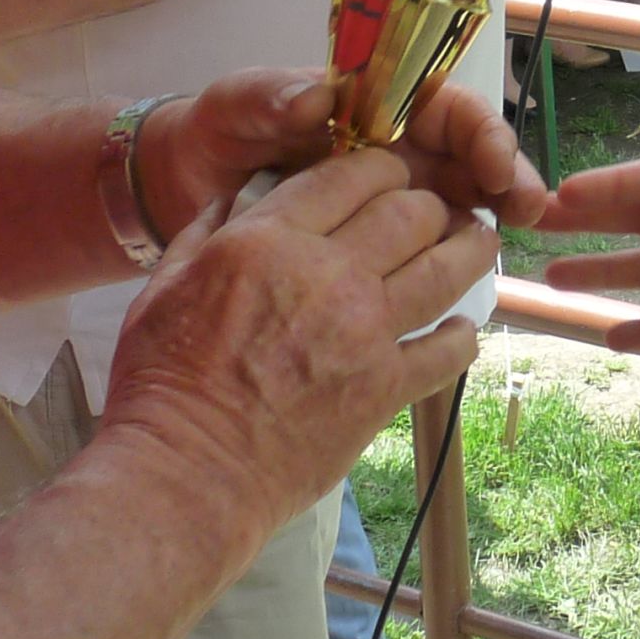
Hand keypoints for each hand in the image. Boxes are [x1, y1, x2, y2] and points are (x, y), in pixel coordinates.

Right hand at [98, 142, 498, 554]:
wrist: (184, 473)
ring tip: (478, 242)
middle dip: (428, 203)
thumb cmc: (161, 382)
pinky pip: (448, 351)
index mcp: (270, 240)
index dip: (382, 165)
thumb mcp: (163, 285)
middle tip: (433, 211)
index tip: (390, 174)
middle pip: (411, 211)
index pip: (352, 174)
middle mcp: (328, 274)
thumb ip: (208, 229)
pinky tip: (461, 329)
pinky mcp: (385, 389)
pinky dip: (462, 336)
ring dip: (470, 248)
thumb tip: (240, 193)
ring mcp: (365, 332)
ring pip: (446, 269)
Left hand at [135, 68, 547, 237]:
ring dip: (492, 223)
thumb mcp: (237, 104)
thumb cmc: (219, 132)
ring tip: (507, 247)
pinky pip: (424, 259)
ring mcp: (389, 204)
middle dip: (509, 179)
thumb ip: (271, 96)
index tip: (493, 163)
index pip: (448, 111)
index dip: (480, 132)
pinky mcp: (373, 252)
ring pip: (460, 210)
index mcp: (378, 109)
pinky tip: (464, 292)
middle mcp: (397, 153)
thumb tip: (318, 97)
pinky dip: (450, 272)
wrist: (183, 188)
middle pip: (472, 160)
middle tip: (527, 210)